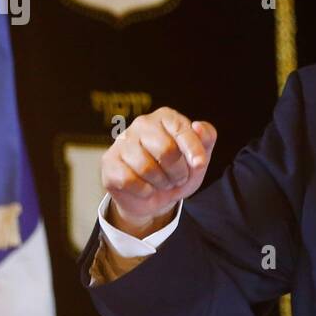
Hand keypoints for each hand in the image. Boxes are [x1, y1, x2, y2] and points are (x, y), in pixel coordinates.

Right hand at [101, 107, 216, 236]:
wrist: (154, 197)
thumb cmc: (177, 171)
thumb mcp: (199, 158)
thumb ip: (206, 139)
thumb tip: (198, 127)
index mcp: (165, 118)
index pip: (182, 129)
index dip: (194, 150)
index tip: (199, 164)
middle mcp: (142, 124)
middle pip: (166, 150)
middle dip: (178, 172)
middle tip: (178, 178)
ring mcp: (122, 142)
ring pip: (147, 168)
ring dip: (161, 183)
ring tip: (162, 183)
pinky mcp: (109, 162)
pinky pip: (130, 180)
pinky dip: (144, 191)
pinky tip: (145, 188)